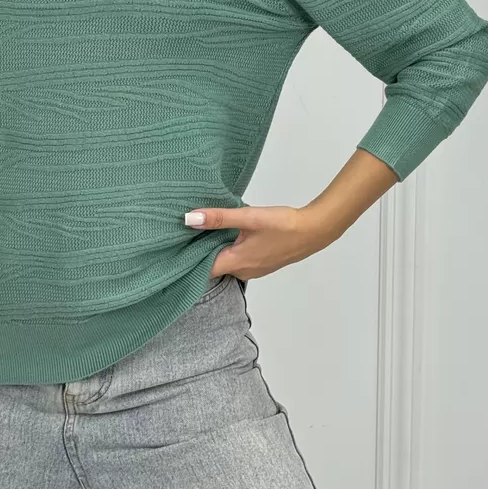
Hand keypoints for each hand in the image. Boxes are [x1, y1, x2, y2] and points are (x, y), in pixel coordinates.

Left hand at [185, 203, 340, 282]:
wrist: (314, 231)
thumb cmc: (283, 225)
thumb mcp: (248, 217)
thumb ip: (219, 218)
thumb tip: (189, 219)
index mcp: (236, 263)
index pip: (203, 270)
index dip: (187, 261)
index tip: (173, 250)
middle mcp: (243, 271)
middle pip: (213, 266)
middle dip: (200, 252)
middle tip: (183, 236)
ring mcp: (254, 269)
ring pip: (227, 262)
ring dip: (216, 249)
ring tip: (202, 231)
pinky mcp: (262, 262)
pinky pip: (239, 259)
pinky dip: (230, 248)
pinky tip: (228, 233)